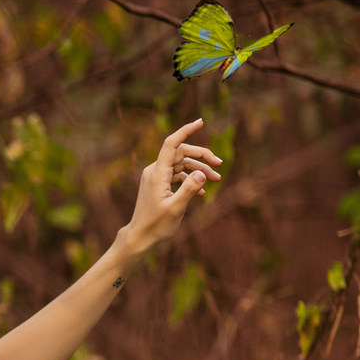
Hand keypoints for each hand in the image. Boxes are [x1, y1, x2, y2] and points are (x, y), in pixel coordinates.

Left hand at [118, 120, 221, 259]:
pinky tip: (202, 192)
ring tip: (217, 179)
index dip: (186, 130)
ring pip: (181, 165)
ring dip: (199, 170)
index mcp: (157, 173)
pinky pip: (177, 176)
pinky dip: (190, 180)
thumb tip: (201, 173)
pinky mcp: (158, 185)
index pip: (172, 143)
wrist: (139, 238)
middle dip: (202, 157)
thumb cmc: (155, 226)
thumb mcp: (176, 209)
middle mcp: (155, 171)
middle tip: (219, 166)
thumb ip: (189, 190)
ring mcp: (156, 178)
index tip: (200, 121)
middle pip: (181, 153)